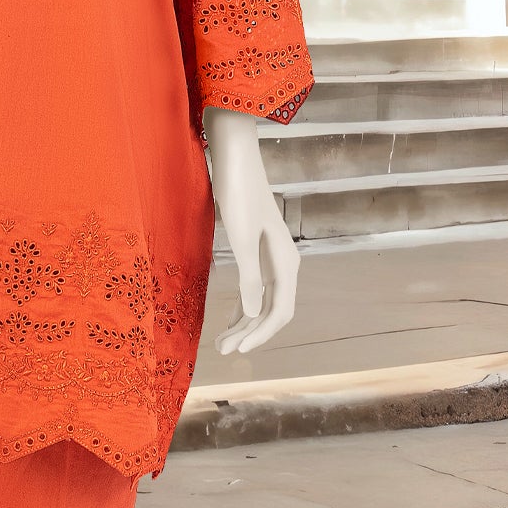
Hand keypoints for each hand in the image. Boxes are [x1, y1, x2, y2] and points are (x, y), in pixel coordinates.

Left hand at [204, 105, 298, 355]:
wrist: (235, 157)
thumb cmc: (238, 193)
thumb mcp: (240, 237)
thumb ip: (248, 275)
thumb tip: (252, 312)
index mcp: (285, 260)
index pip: (280, 310)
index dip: (261, 334)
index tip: (239, 349)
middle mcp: (283, 261)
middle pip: (272, 309)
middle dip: (250, 332)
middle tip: (223, 350)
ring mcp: (271, 256)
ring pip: (263, 300)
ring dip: (245, 322)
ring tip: (222, 341)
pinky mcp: (257, 249)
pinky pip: (255, 287)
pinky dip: (243, 305)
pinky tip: (230, 318)